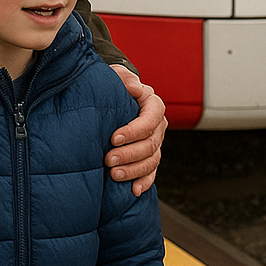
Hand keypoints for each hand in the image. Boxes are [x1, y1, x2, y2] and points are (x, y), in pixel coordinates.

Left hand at [106, 64, 165, 195]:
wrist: (111, 97)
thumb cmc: (113, 85)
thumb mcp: (116, 75)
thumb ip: (124, 78)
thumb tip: (134, 87)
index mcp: (153, 105)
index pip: (149, 121)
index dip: (133, 131)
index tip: (113, 138)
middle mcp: (158, 125)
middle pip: (150, 145)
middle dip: (130, 154)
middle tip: (108, 160)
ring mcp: (155, 143)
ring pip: (151, 161)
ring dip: (134, 170)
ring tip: (114, 175)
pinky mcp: (149, 157)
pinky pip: (151, 173)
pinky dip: (144, 182)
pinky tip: (133, 190)